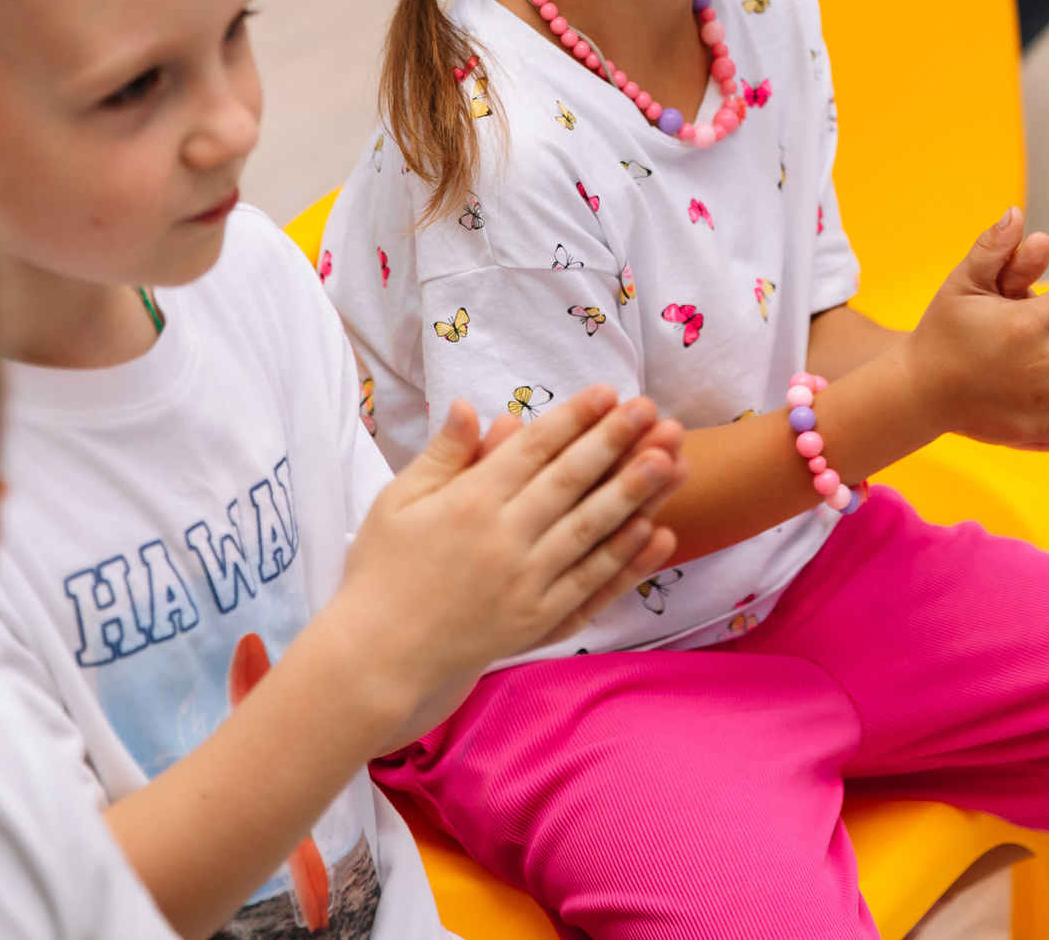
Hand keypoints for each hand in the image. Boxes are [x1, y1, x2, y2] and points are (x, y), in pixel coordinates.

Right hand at [332, 387, 684, 709]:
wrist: (377, 658)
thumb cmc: (382, 571)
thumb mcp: (397, 502)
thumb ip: (443, 455)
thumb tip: (468, 405)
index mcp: (468, 503)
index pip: (533, 450)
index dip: (573, 418)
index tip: (608, 392)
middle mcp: (503, 540)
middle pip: (571, 482)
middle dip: (616, 442)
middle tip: (654, 411)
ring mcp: (526, 584)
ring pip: (592, 530)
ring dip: (635, 494)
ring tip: (671, 461)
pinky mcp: (538, 622)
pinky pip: (592, 586)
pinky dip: (626, 560)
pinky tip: (657, 533)